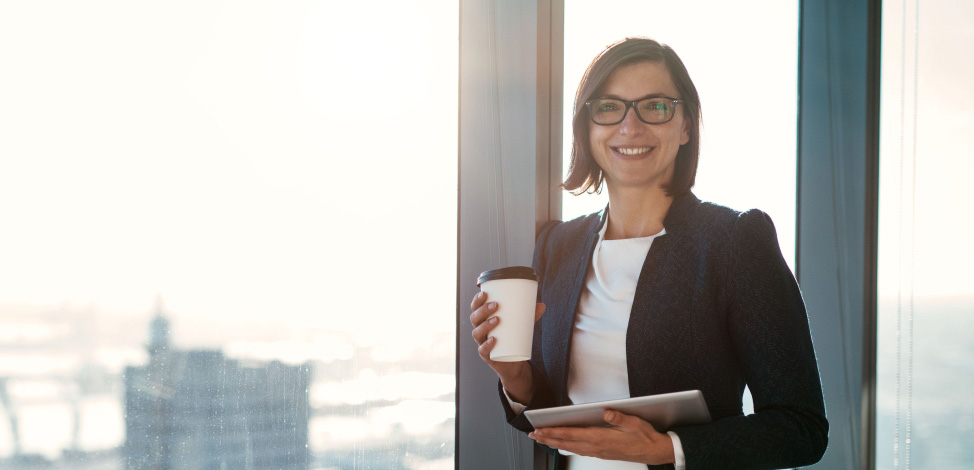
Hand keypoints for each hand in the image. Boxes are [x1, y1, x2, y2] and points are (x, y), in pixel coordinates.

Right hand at [469, 291, 544, 402]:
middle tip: (496, 305)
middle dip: (483, 310)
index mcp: (484, 320)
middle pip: (475, 319)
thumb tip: (542, 305)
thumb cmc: (513, 339)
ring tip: (497, 319)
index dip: (477, 301)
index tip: (485, 293)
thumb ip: (530, 316)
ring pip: (477, 333)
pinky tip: (494, 339)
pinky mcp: (487, 356)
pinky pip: (483, 350)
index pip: (475, 308)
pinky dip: (487, 345)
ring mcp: (482, 343)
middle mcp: (480, 331)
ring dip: (485, 325)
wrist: (514, 363)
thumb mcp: (522, 326)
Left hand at [528, 410, 674, 464]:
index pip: (572, 435)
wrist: (655, 452)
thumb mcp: (634, 423)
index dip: (555, 432)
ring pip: (572, 448)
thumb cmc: (644, 437)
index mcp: (601, 438)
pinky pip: (579, 450)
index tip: (542, 429)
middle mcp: (597, 447)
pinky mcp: (602, 453)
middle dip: (549, 438)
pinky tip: (563, 444)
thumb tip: (607, 412)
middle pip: (567, 443)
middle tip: (533, 435)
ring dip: (555, 443)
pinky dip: (567, 446)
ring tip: (542, 439)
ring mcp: (599, 452)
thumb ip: (619, 417)